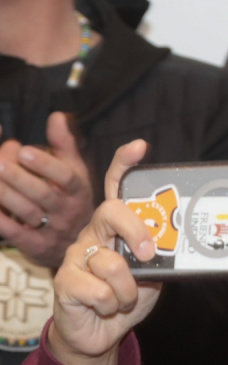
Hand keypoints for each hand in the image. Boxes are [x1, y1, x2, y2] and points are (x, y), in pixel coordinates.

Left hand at [0, 112, 95, 266]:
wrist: (83, 247)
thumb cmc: (71, 201)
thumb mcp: (76, 173)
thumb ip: (65, 145)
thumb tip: (56, 116)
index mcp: (78, 190)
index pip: (66, 177)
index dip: (45, 164)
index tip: (24, 150)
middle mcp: (67, 211)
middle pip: (44, 195)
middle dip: (19, 178)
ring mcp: (52, 231)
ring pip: (28, 213)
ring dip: (6, 197)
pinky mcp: (36, 246)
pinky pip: (16, 234)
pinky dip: (1, 221)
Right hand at [48, 140, 159, 364]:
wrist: (101, 333)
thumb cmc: (129, 298)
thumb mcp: (154, 274)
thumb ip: (163, 255)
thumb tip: (183, 242)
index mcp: (116, 228)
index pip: (116, 189)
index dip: (124, 166)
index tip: (139, 148)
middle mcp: (93, 233)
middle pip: (112, 212)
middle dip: (137, 232)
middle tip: (150, 256)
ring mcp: (76, 255)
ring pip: (111, 263)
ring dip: (128, 291)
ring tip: (124, 299)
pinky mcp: (65, 280)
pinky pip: (99, 290)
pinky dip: (112, 304)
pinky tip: (105, 307)